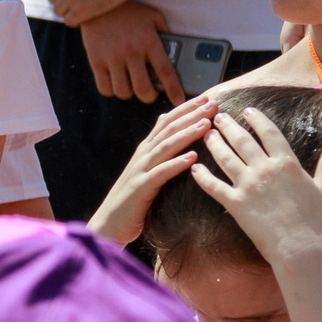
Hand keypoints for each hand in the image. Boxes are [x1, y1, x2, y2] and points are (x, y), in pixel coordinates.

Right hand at [78, 0, 181, 102]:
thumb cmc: (129, 11)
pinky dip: (111, 91)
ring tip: (129, 85)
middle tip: (148, 93)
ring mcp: (111, 58)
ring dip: (128, 93)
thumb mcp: (153, 17)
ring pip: (122, 91)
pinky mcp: (95, 61)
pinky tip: (114, 83)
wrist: (96, 3)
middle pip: (142, 88)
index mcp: (149, 41)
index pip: (165, 71)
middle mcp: (131, 52)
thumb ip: (164, 35)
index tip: (178, 100)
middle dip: (148, 96)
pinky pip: (104, 87)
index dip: (174, 89)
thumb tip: (174, 54)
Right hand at [87, 93, 217, 244]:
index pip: (167, 122)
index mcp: (146, 151)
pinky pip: (160, 174)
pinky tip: (192, 158)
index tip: (208, 98)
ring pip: (165, 147)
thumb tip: (168, 127)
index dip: (186, 109)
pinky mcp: (140, 189)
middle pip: (168, 129)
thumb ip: (157, 151)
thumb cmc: (132, 201)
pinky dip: (176, 164)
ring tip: (206, 125)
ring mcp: (140, 171)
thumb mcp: (146, 171)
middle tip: (213, 104)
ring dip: (186, 134)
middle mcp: (142, 156)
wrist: (108, 224)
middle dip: (191, 115)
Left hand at [193, 105, 321, 264]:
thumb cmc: (314, 218)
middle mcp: (264, 170)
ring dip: (214, 144)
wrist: (298, 245)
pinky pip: (212, 186)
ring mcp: (247, 185)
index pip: (269, 133)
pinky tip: (194, 167)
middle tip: (218, 116)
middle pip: (242, 141)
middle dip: (229, 126)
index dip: (257, 120)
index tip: (248, 110)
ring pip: (225, 158)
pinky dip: (201, 176)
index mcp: (286, 163)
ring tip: (206, 133)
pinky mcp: (234, 202)